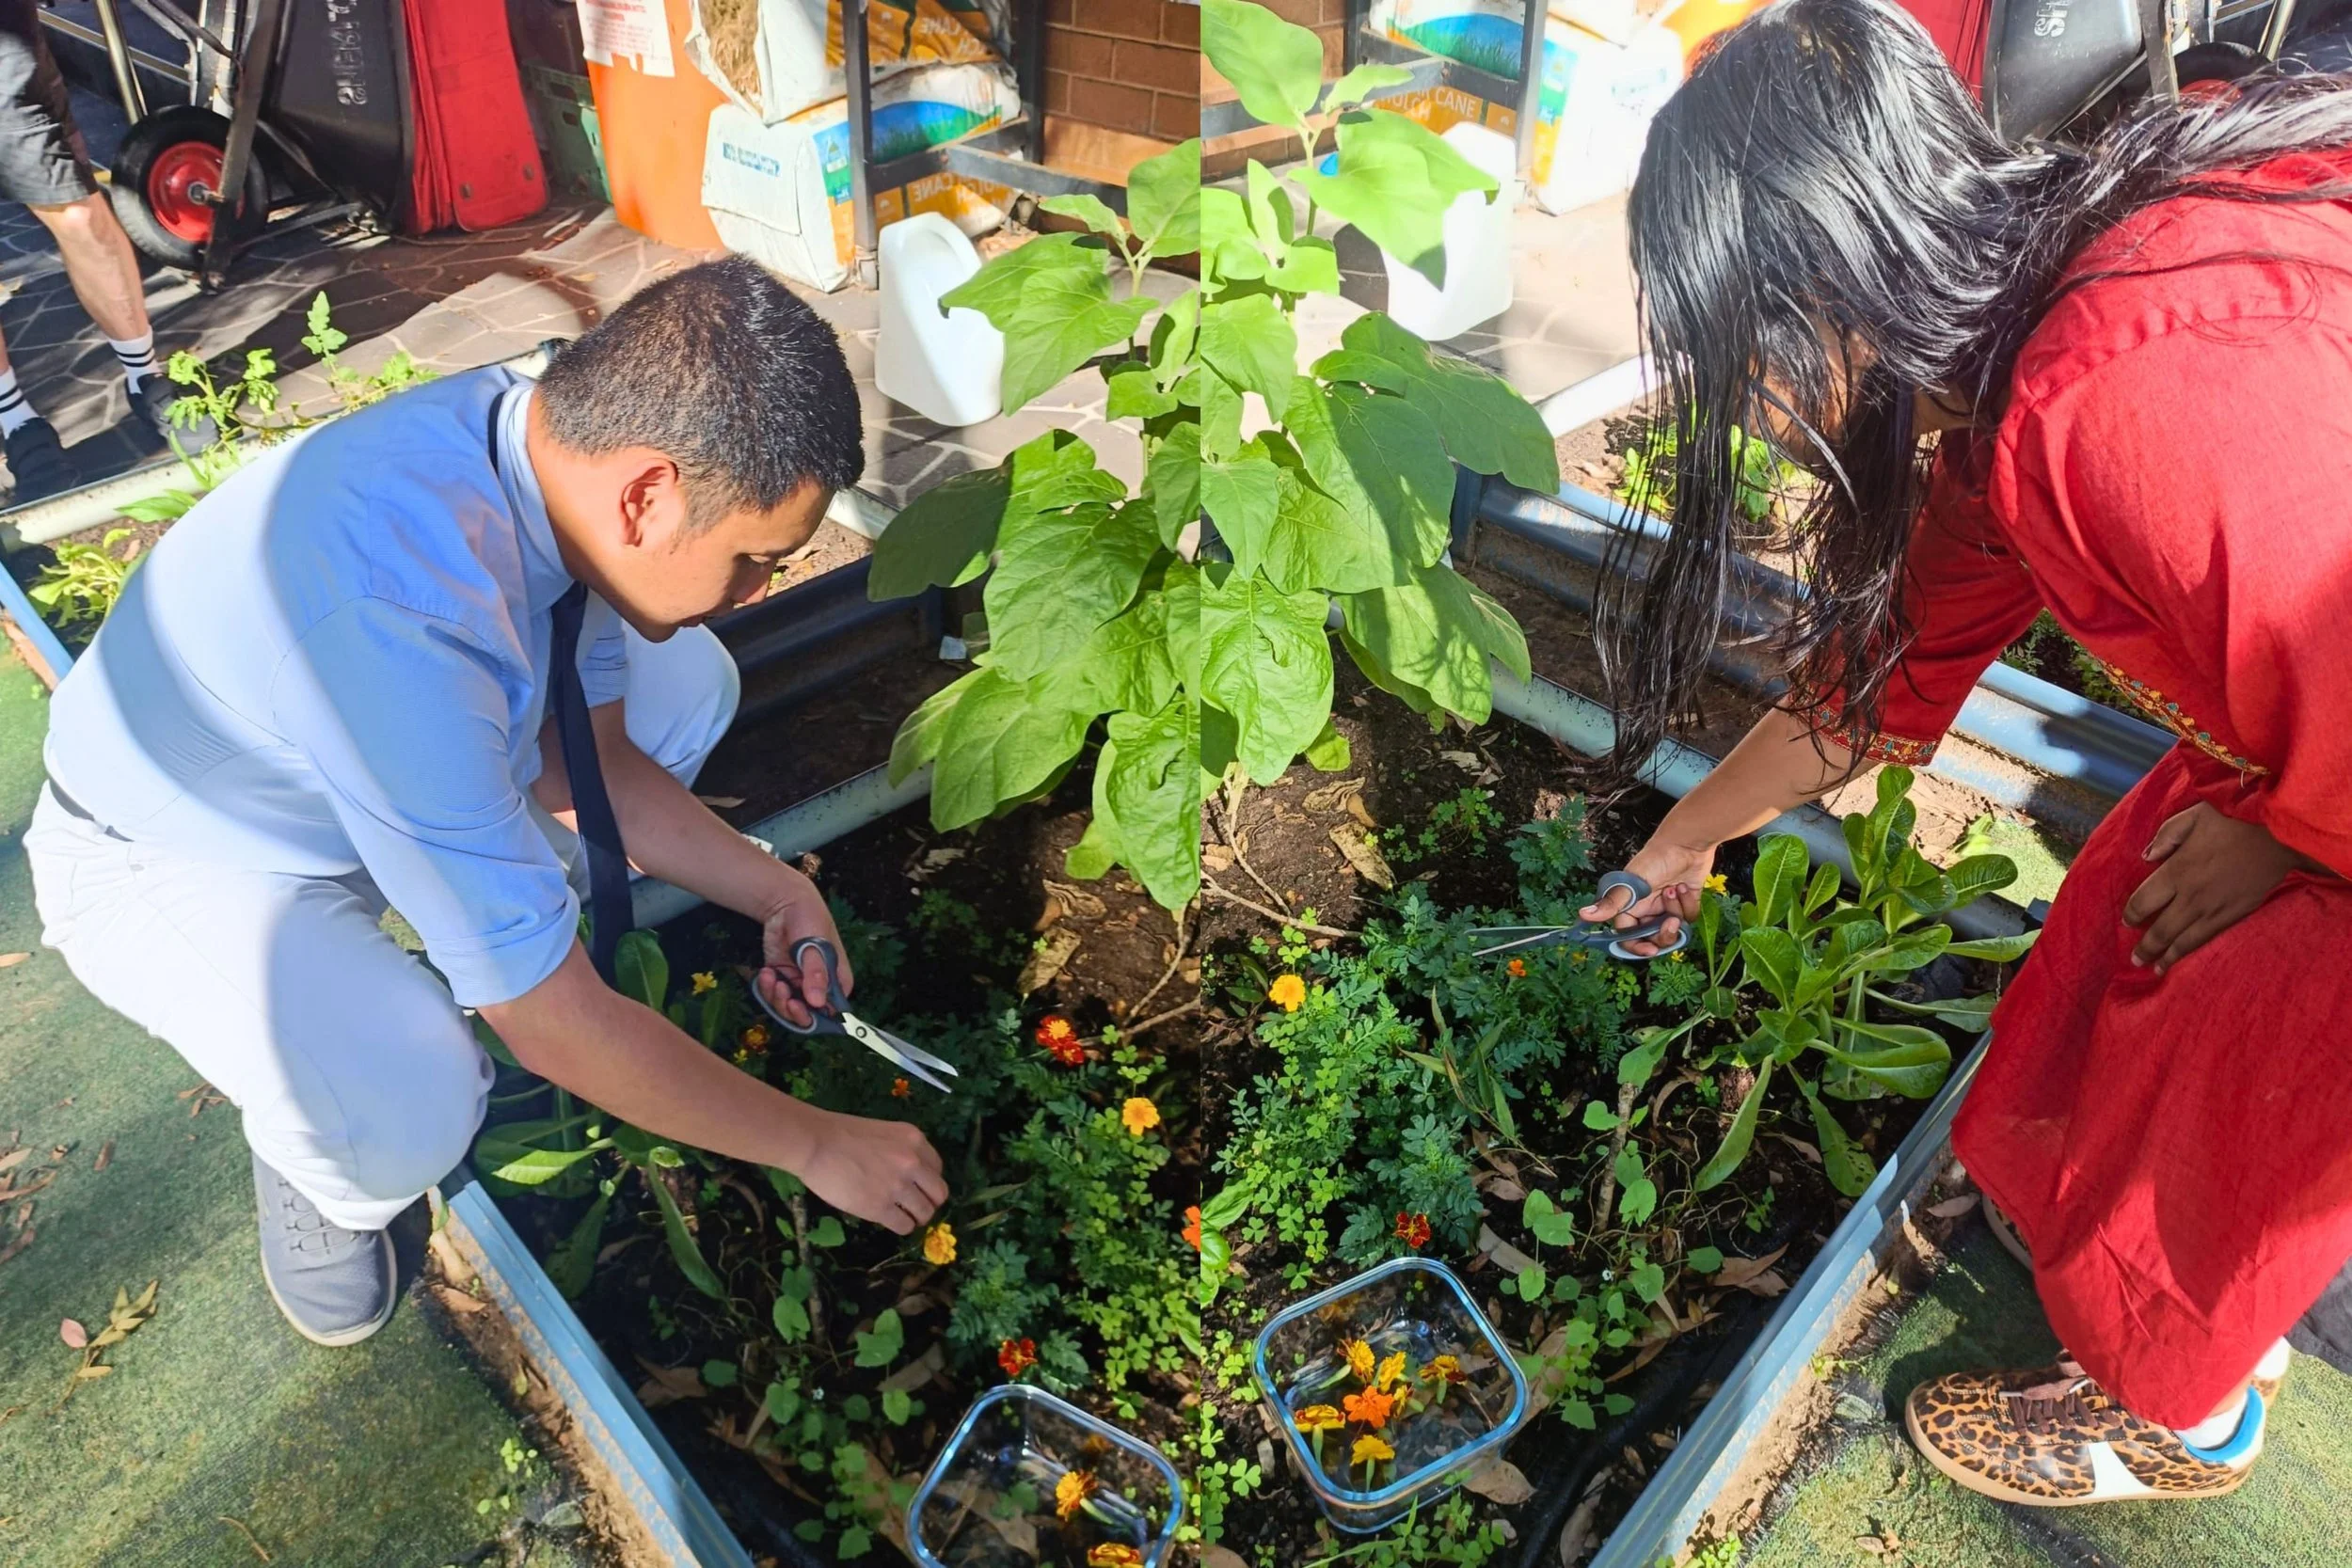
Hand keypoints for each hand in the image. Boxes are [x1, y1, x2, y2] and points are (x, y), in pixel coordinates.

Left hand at [755, 875, 851, 1028]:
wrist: (785, 904)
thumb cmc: (810, 921)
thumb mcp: (815, 947)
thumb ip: (816, 974)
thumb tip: (817, 1003)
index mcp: (837, 982)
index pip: (834, 1013)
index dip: (818, 1018)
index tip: (800, 1009)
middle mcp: (819, 988)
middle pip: (808, 1015)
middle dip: (791, 1009)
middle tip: (782, 992)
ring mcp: (799, 984)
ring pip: (788, 1008)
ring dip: (776, 998)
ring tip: (771, 977)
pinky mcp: (782, 979)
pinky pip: (774, 996)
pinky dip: (767, 989)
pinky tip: (766, 972)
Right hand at [797, 1107, 946, 1233]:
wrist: (816, 1142)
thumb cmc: (841, 1134)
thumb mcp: (884, 1133)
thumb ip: (901, 1151)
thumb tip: (910, 1176)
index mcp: (914, 1140)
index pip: (937, 1169)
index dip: (927, 1181)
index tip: (916, 1187)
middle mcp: (913, 1162)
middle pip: (939, 1193)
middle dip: (928, 1202)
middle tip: (914, 1206)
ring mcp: (898, 1186)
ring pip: (925, 1213)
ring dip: (915, 1217)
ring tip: (902, 1216)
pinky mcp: (880, 1207)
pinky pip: (904, 1225)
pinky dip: (901, 1227)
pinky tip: (889, 1220)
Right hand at [1580, 839, 1716, 957]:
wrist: (1687, 842)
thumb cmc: (1656, 858)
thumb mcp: (1632, 883)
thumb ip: (1611, 903)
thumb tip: (1583, 915)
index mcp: (1630, 906)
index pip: (1629, 936)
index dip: (1638, 946)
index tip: (1651, 950)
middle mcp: (1647, 909)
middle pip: (1653, 937)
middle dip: (1664, 933)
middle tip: (1672, 922)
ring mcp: (1666, 906)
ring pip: (1673, 928)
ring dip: (1677, 912)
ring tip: (1675, 891)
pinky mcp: (1686, 902)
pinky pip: (1688, 917)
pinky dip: (1688, 904)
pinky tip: (1685, 887)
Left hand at [2123, 801, 2317, 972]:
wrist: (2278, 836)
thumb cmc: (2233, 821)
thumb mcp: (2192, 816)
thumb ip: (2165, 836)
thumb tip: (2146, 858)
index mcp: (2176, 871)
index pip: (2143, 901)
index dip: (2132, 914)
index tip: (2126, 922)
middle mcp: (2191, 896)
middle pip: (2161, 929)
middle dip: (2146, 947)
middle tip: (2135, 959)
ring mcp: (2214, 910)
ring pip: (2184, 940)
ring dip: (2167, 957)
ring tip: (2155, 969)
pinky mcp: (2235, 916)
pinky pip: (2208, 939)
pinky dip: (2193, 952)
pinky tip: (2186, 959)